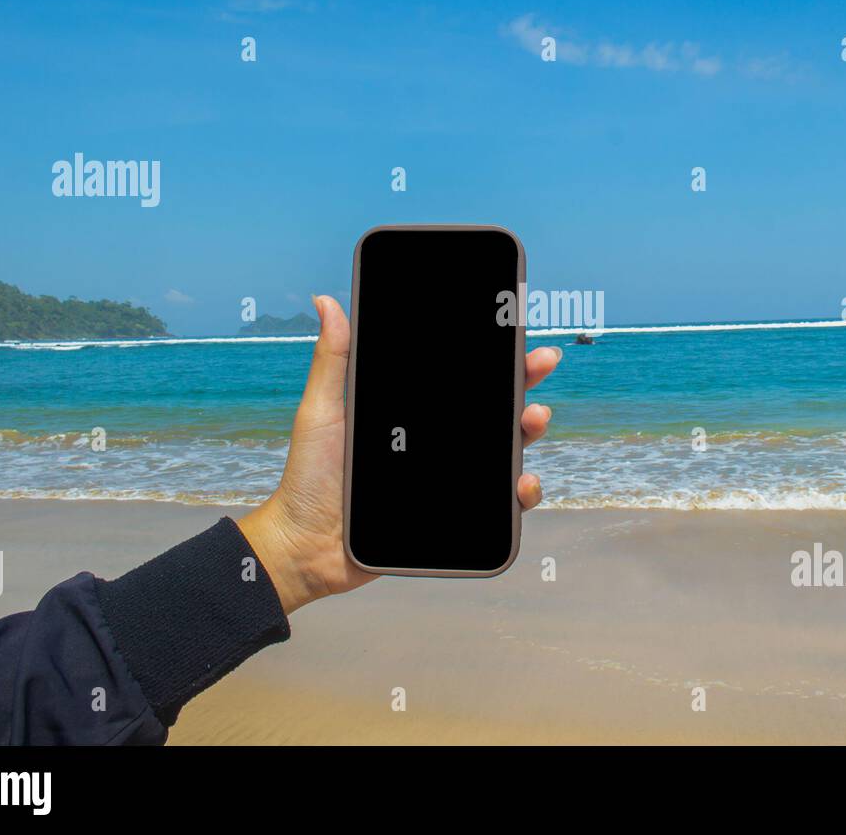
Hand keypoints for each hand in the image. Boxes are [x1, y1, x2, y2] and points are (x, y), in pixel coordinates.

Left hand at [238, 294, 560, 613]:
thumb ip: (333, 358)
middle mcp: (437, 442)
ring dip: (528, 430)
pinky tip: (524, 482)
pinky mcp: (454, 515)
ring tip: (534, 418)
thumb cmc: (308, 476)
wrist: (305, 544)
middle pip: (493, 407)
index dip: (492, 355)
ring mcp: (449, 478)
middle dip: (524, 382)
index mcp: (413, 412)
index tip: (514, 328)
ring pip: (505, 450)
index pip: (461, 378)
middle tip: (540, 362)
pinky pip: (500, 505)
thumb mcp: (322, 409)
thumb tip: (325, 301)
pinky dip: (522, 494)